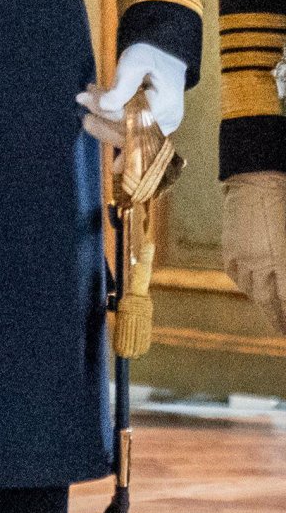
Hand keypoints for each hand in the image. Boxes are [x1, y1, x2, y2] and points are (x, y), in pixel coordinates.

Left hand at [77, 41, 186, 148]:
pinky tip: (97, 121)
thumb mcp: (136, 62)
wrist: (164, 56)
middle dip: (102, 123)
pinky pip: (130, 139)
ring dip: (103, 128)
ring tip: (87, 113)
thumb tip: (105, 106)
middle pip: (128, 134)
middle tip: (83, 108)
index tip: (84, 99)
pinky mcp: (153, 131)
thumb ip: (122, 84)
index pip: (130, 119)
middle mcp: (166, 123)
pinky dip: (111, 131)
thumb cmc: (150, 55)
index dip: (104, 112)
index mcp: (165, 106)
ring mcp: (161, 130)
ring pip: (127, 140)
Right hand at [223, 172, 285, 334]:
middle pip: (270, 302)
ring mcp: (243, 258)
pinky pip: (239, 277)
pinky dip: (248, 287)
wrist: (257, 179)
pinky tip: (255, 289)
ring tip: (274, 316)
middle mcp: (260, 264)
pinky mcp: (231, 251)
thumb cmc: (284, 203)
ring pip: (254, 292)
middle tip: (284, 332)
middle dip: (279, 320)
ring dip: (265, 306)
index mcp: (280, 259)